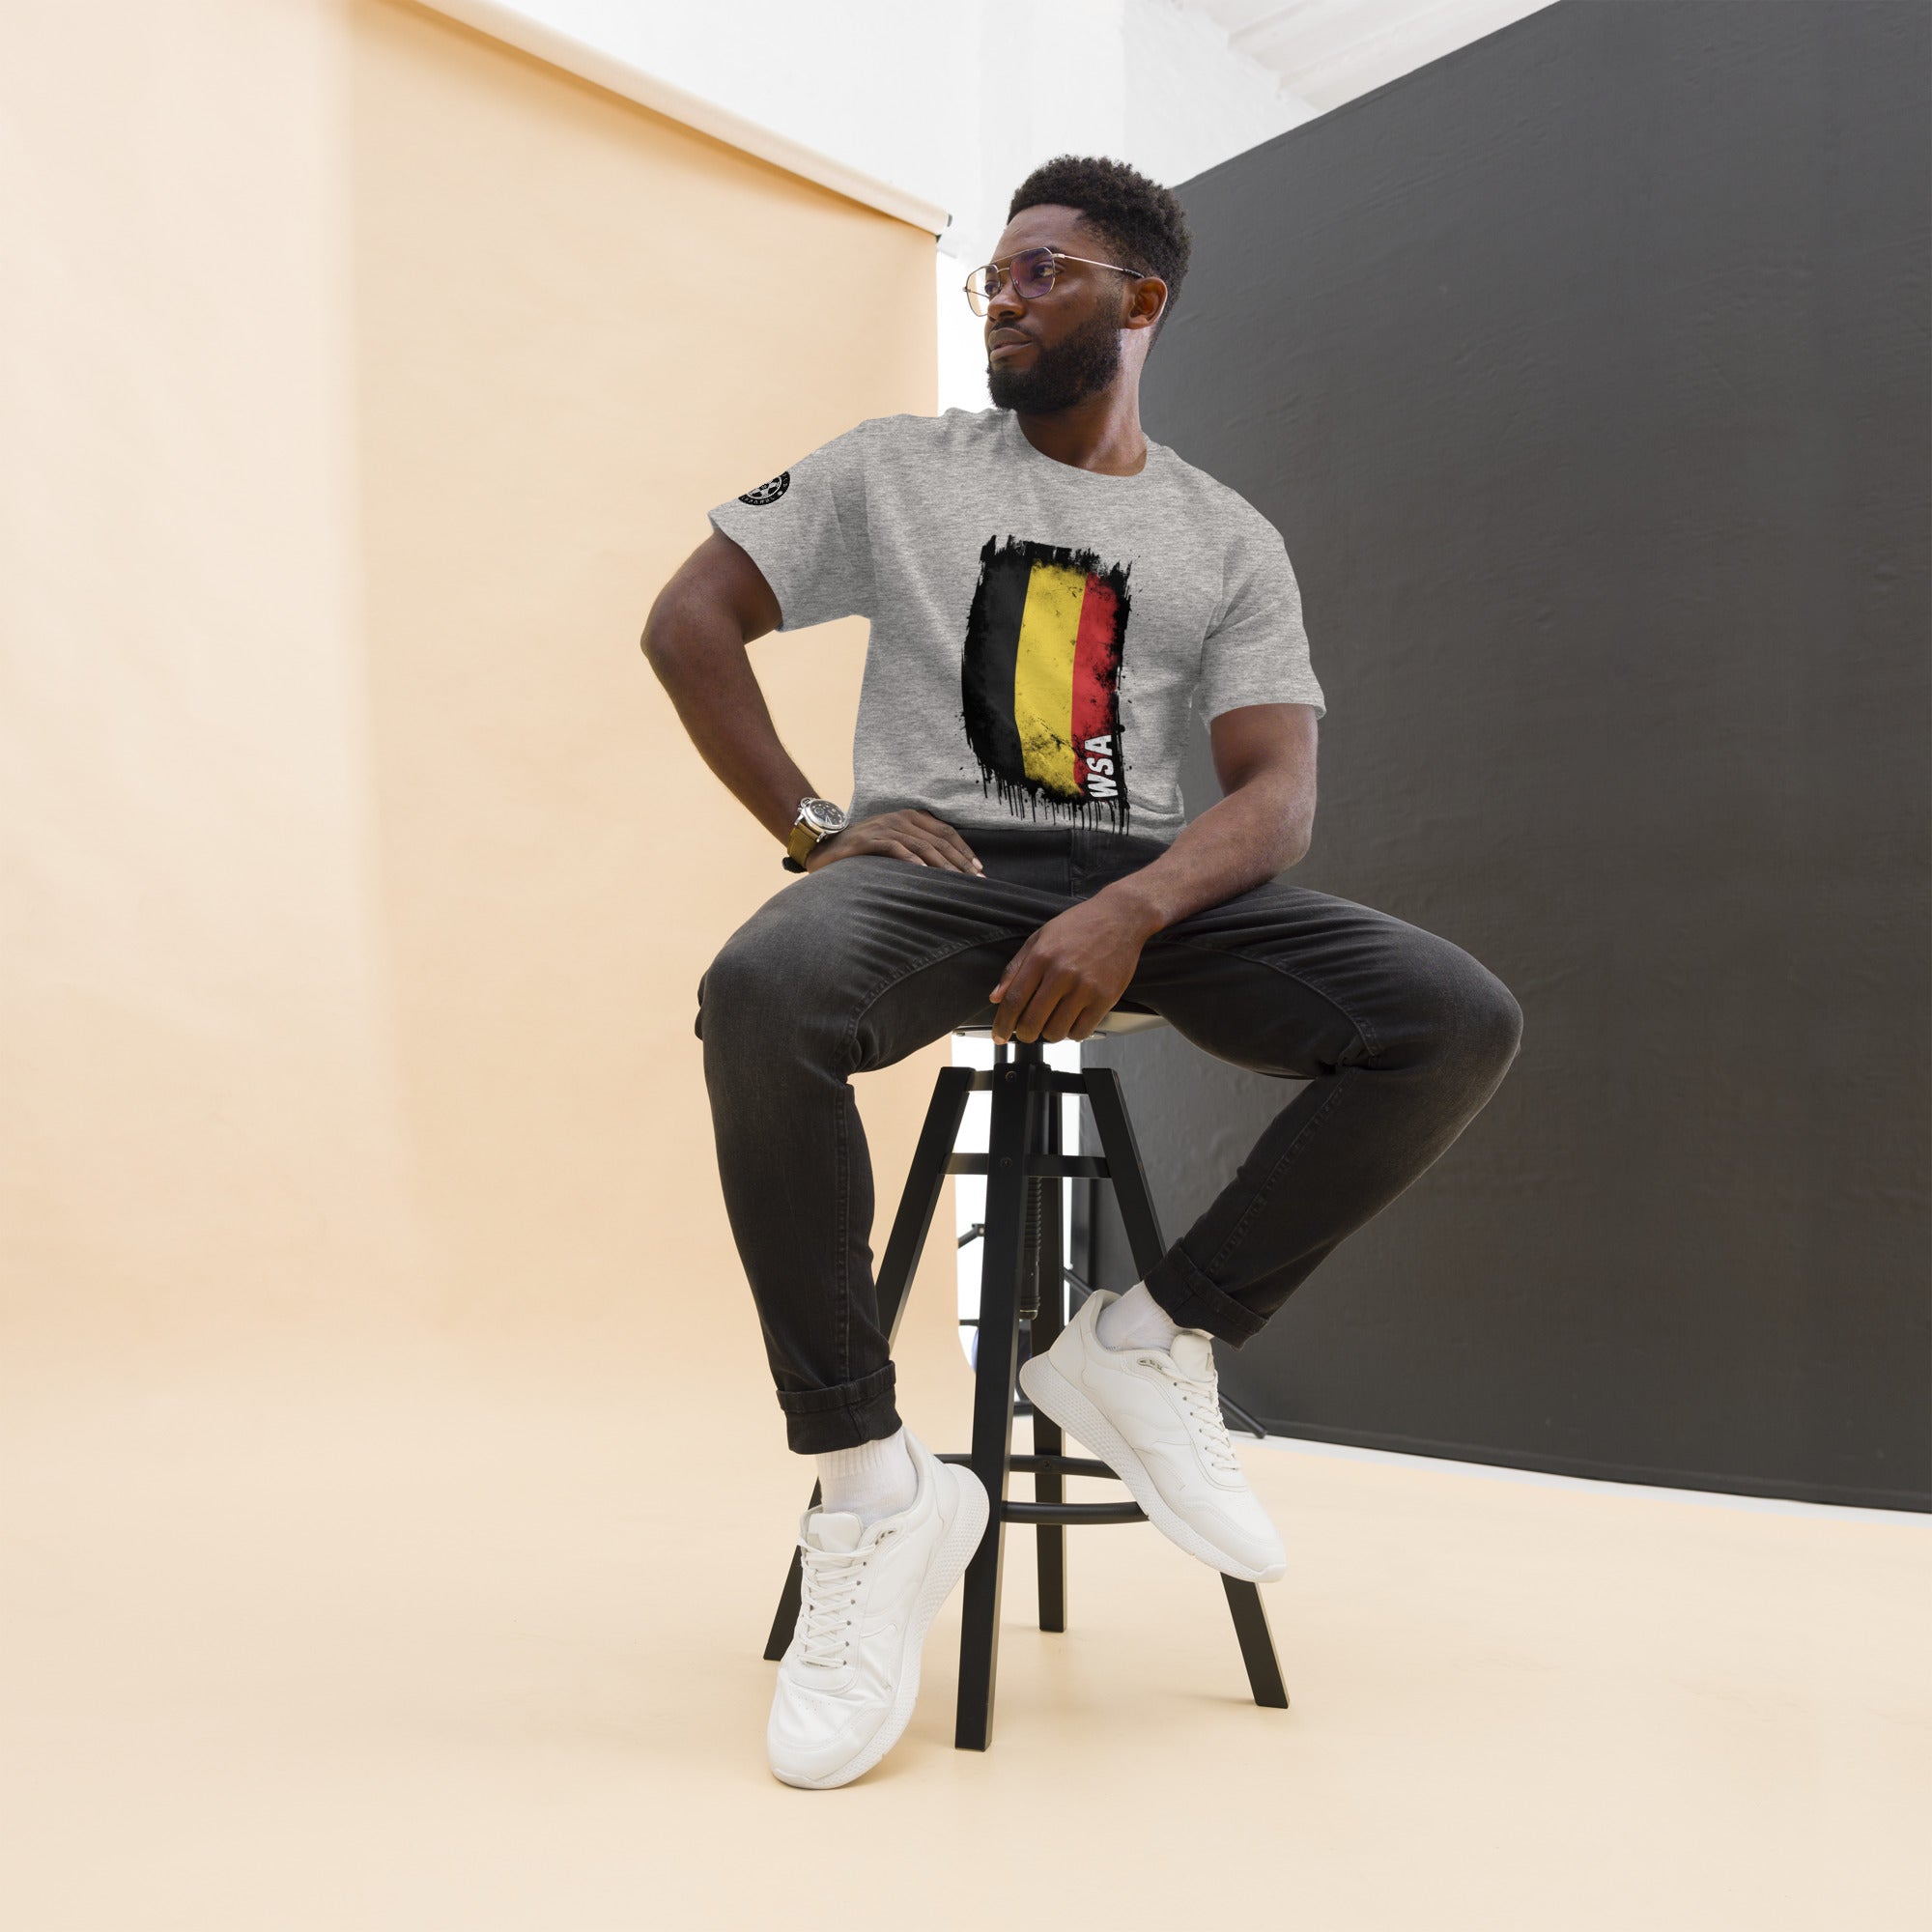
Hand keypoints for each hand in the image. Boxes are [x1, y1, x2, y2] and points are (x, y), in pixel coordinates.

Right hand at [804, 809, 983, 874]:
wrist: (825, 845)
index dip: (964, 850)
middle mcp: (900, 818)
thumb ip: (916, 847)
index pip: (945, 831)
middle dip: (960, 862)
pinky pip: (896, 849)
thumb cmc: (863, 849)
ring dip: (943, 866)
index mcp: (910, 816)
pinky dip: (912, 862)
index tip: (979, 869)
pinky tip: (925, 874)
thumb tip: (947, 868)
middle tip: (975, 882)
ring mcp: (884, 827)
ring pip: (922, 846)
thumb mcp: (894, 842)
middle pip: (938, 840)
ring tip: (957, 882)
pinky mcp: (869, 840)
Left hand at [987, 893, 1153, 1043]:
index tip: (999, 1035)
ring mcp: (1085, 987)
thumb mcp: (1040, 937)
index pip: (1014, 1000)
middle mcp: (1062, 973)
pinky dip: (1072, 1033)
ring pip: (1056, 1031)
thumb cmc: (1080, 925)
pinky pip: (1082, 1031)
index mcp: (1041, 957)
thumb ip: (1015, 968)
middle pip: (1032, 1021)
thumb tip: (996, 997)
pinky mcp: (1105, 997)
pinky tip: (1072, 1021)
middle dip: (1024, 1034)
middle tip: (1026, 1032)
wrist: (1120, 917)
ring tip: (1052, 1022)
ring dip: (1049, 1033)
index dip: (1003, 1024)